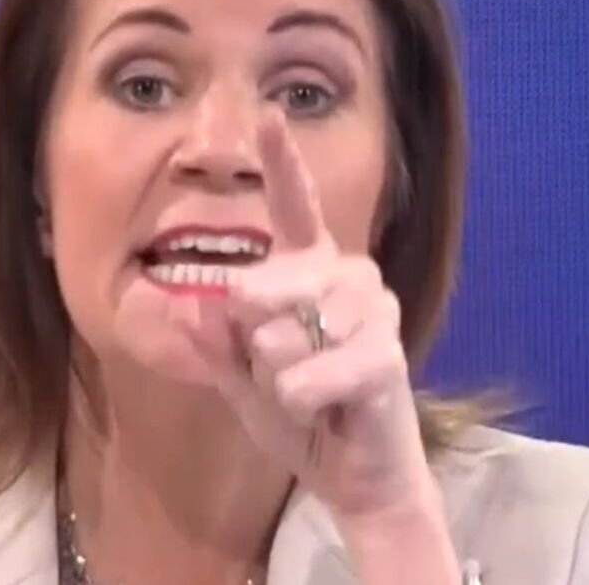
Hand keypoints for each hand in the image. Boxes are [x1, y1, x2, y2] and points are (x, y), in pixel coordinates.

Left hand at [175, 110, 459, 582]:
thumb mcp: (240, 379)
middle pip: (268, 282)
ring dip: (276, 378)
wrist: (353, 473)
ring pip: (283, 334)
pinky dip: (301, 401)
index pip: (295, 209)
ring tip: (304, 391)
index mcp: (311, 270)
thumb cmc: (299, 414)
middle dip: (252, 335)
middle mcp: (348, 276)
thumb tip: (200, 302)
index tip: (269, 115)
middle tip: (271, 366)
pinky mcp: (388, 355)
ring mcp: (374, 312)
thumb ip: (217, 343)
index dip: (283, 163)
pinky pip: (314, 373)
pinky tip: (320, 408)